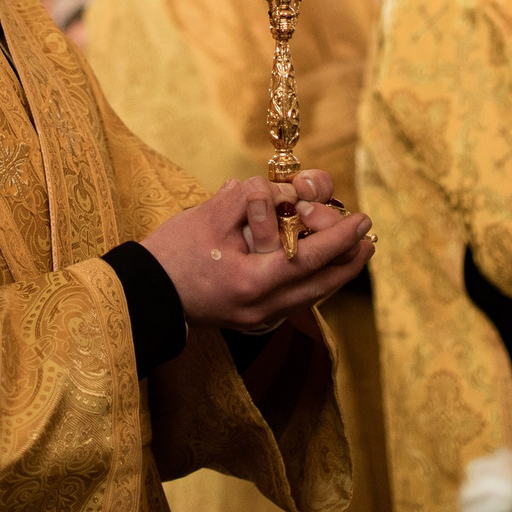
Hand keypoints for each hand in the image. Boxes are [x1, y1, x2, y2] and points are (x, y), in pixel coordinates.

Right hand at [140, 170, 373, 332]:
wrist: (144, 293)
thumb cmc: (173, 250)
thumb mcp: (214, 212)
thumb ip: (257, 198)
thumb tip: (293, 192)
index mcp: (255, 283)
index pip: (312, 259)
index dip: (341, 237)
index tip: (364, 221)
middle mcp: (264, 309)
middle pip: (322, 284)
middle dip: (348, 258)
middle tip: (366, 236)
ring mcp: (259, 319)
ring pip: (312, 294)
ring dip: (334, 269)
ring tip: (354, 248)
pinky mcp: (252, 320)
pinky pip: (295, 298)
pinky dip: (311, 278)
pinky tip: (318, 262)